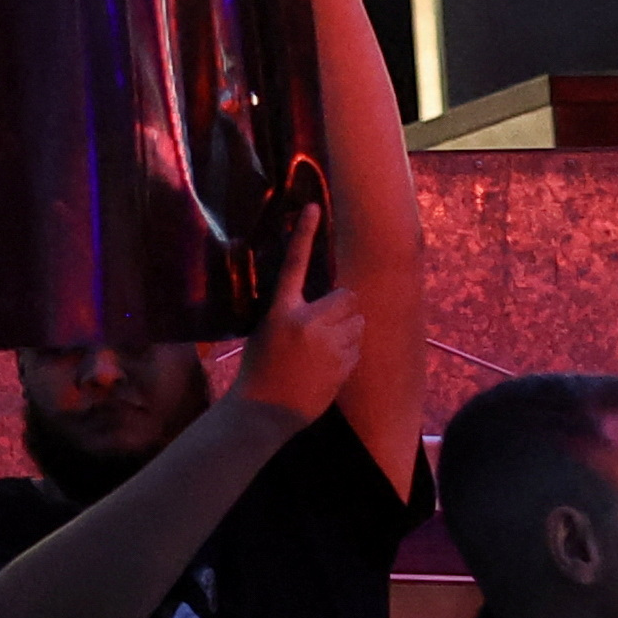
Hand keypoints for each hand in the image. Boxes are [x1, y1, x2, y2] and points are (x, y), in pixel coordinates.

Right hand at [231, 204, 362, 431]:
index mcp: (282, 311)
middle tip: (326, 323)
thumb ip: (291, 313)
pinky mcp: (344, 365)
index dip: (304, 234)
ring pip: (358, 322)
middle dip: (342, 307)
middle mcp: (308, 323)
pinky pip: (358, 346)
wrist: (265, 411)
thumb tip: (319, 304)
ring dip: (348, 330)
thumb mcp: (265, 331)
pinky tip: (328, 366)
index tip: (314, 206)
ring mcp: (329, 345)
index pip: (295, 263)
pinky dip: (349, 352)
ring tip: (326, 348)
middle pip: (347, 297)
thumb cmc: (259, 369)